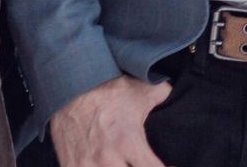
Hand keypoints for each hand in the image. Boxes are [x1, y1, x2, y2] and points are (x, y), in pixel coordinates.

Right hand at [49, 74, 171, 166]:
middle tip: (142, 164)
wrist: (70, 87)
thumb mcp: (142, 90)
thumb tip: (177, 97)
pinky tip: (103, 166)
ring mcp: (86, 166)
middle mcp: (108, 159)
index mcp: (129, 142)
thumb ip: (163, 97)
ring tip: (125, 164)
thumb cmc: (109, 90)